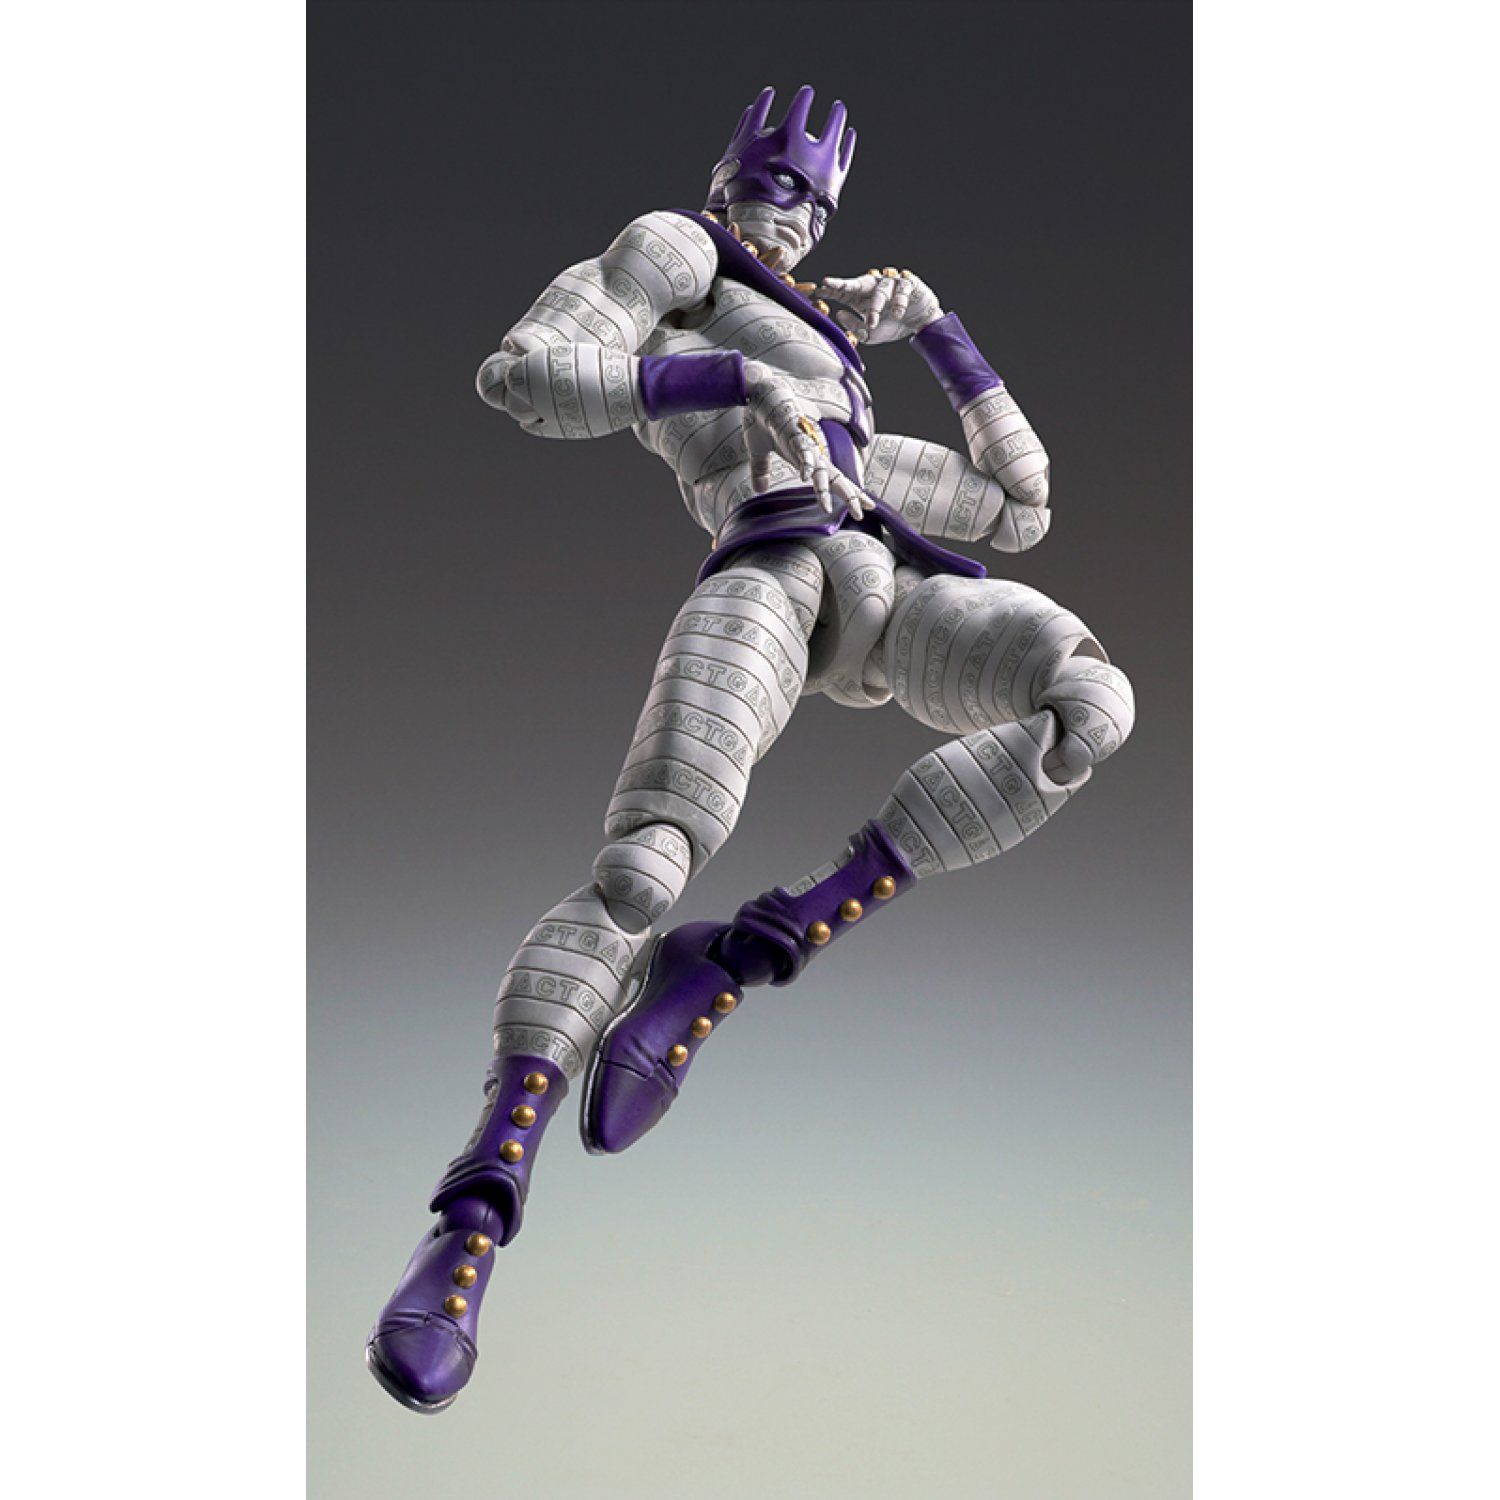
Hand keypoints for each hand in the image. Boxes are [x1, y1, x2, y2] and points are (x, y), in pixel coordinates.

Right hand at [743, 360, 869, 517]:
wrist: (758, 394)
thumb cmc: (762, 420)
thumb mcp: (759, 452)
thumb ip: (762, 471)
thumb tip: (759, 488)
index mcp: (807, 458)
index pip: (832, 479)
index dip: (848, 493)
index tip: (862, 509)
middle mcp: (810, 452)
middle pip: (834, 477)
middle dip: (849, 495)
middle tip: (862, 511)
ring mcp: (803, 442)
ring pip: (820, 467)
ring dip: (824, 486)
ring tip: (826, 505)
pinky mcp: (792, 431)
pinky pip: (801, 449)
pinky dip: (805, 462)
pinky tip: (806, 478)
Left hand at [815, 268, 942, 345]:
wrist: (918, 324)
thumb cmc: (891, 325)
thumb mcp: (870, 334)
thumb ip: (854, 327)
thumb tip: (839, 314)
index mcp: (862, 298)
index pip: (845, 291)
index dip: (833, 289)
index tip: (819, 289)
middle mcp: (874, 287)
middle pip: (858, 282)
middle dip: (843, 283)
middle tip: (830, 284)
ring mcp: (891, 283)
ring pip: (880, 290)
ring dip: (875, 306)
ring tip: (872, 322)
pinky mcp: (908, 283)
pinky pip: (902, 289)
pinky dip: (899, 301)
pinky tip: (898, 313)